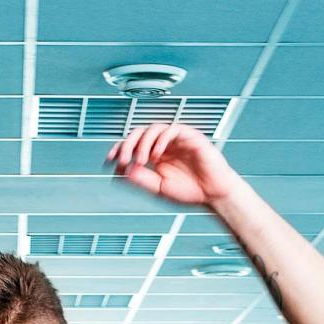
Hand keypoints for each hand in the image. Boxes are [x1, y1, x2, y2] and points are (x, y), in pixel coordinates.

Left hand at [106, 121, 237, 206]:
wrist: (214, 195)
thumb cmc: (191, 191)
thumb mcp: (159, 188)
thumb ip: (142, 179)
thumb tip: (122, 171)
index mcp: (155, 156)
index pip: (132, 146)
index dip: (119, 150)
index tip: (109, 161)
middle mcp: (163, 145)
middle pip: (138, 134)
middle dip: (127, 145)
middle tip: (122, 159)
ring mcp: (176, 139)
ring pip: (152, 129)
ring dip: (142, 143)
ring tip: (141, 161)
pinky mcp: (189, 136)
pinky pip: (171, 130)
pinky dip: (160, 140)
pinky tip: (156, 154)